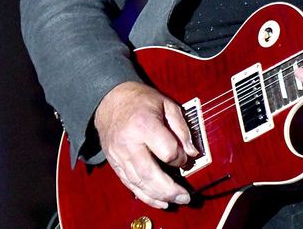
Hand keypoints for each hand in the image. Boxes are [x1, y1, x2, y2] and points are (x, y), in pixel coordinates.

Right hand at [93, 81, 199, 208]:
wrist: (110, 100)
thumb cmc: (141, 101)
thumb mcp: (167, 105)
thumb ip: (182, 128)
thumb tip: (192, 152)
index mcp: (144, 125)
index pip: (167, 151)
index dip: (180, 157)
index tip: (184, 155)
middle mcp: (128, 143)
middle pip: (150, 173)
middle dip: (170, 189)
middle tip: (185, 197)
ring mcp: (118, 155)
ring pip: (139, 183)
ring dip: (159, 196)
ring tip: (176, 201)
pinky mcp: (114, 163)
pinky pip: (129, 184)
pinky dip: (145, 196)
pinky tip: (159, 201)